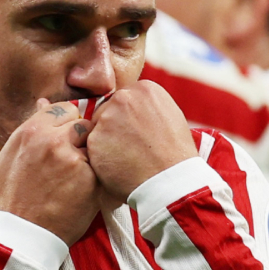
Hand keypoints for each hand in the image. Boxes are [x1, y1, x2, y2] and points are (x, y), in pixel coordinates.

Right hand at [0, 99, 98, 244]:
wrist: (24, 234)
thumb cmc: (15, 196)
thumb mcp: (11, 156)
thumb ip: (30, 128)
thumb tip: (43, 103)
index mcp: (31, 132)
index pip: (63, 108)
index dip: (67, 122)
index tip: (65, 137)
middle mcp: (52, 141)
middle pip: (82, 123)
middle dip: (80, 137)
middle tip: (71, 159)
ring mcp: (73, 159)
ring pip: (93, 144)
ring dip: (89, 155)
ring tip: (73, 176)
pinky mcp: (90, 179)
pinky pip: (99, 167)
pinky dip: (94, 176)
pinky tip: (79, 190)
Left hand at [85, 80, 197, 202]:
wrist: (170, 180)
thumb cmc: (175, 154)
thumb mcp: (170, 116)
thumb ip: (147, 106)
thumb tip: (133, 108)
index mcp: (145, 89)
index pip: (124, 99)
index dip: (128, 118)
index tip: (137, 133)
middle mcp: (124, 98)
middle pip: (107, 109)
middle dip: (114, 127)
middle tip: (131, 147)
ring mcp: (107, 118)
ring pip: (98, 127)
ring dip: (106, 142)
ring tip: (128, 158)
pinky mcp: (94, 139)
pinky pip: (92, 147)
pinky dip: (101, 158)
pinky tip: (119, 166)